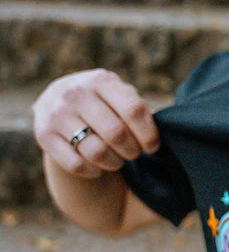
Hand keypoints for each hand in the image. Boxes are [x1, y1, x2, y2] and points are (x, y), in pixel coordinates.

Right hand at [32, 69, 159, 179]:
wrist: (58, 101)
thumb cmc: (104, 102)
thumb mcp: (120, 96)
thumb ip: (139, 109)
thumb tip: (163, 131)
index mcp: (102, 80)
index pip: (134, 110)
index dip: (149, 134)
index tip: (153, 147)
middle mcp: (76, 93)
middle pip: (116, 134)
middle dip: (132, 151)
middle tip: (135, 154)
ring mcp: (57, 113)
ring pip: (97, 152)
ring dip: (114, 162)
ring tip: (118, 160)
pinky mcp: (43, 134)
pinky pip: (75, 164)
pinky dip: (93, 171)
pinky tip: (99, 167)